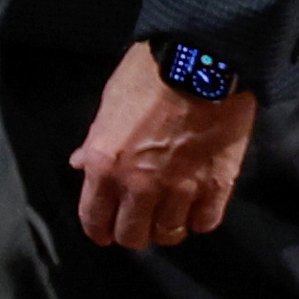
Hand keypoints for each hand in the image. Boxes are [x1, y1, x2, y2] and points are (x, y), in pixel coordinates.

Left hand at [72, 46, 259, 249]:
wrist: (201, 62)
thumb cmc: (148, 74)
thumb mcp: (109, 105)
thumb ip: (96, 142)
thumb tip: (81, 164)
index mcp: (106, 166)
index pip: (95, 219)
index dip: (99, 229)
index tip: (105, 231)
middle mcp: (140, 186)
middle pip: (133, 236)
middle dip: (132, 232)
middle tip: (139, 220)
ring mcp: (181, 190)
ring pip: (170, 234)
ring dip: (167, 227)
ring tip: (169, 214)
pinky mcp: (216, 187)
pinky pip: (205, 223)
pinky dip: (199, 218)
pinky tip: (197, 207)